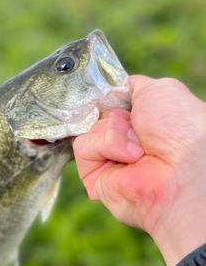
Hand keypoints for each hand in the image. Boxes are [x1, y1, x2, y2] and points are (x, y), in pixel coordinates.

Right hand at [72, 75, 205, 265]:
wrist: (181, 168)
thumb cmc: (180, 129)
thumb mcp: (160, 90)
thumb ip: (133, 87)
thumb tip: (112, 87)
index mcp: (140, 124)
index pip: (109, 103)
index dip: (111, 99)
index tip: (121, 98)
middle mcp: (123, 144)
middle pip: (96, 115)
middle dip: (116, 116)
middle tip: (138, 128)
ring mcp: (108, 162)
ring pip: (89, 129)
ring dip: (114, 132)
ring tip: (138, 149)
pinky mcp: (94, 178)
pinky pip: (83, 147)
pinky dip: (106, 146)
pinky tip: (129, 159)